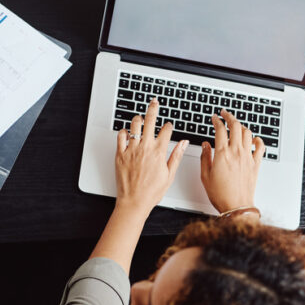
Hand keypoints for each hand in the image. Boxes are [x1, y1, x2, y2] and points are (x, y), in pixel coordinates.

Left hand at [115, 97, 188, 214]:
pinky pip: (121, 136)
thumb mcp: (169, 175)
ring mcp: (131, 150)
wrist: (134, 201)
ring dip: (138, 118)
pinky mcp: (120, 154)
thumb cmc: (151, 192)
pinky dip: (124, 131)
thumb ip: (176, 156)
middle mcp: (145, 148)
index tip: (168, 126)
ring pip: (134, 125)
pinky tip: (128, 132)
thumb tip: (184, 143)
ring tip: (140, 117)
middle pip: (150, 120)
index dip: (169, 126)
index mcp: (159, 152)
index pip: (166, 130)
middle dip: (153, 109)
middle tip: (154, 102)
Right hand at [200, 109, 264, 212]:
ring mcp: (247, 157)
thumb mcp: (205, 175)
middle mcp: (236, 153)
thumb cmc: (220, 194)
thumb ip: (205, 157)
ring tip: (237, 125)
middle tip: (225, 114)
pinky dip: (258, 140)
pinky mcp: (255, 164)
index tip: (214, 118)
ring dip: (242, 126)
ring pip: (247, 133)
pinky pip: (260, 147)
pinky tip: (254, 139)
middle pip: (236, 126)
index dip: (217, 120)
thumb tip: (205, 145)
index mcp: (222, 154)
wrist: (236, 206)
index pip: (220, 129)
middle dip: (229, 117)